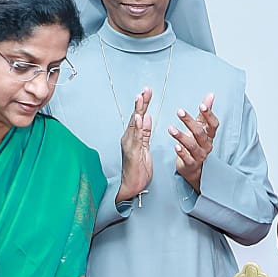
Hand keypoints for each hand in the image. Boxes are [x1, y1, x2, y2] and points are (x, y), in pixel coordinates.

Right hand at [115, 88, 153, 203]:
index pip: (139, 117)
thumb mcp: (144, 147)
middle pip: (136, 117)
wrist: (132, 186)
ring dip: (138, 111)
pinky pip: (136, 138)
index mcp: (134, 136)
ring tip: (140, 99)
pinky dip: (137, 127)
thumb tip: (147, 117)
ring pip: (134, 125)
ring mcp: (130, 145)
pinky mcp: (133, 152)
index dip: (143, 104)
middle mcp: (129, 138)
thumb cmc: (138, 169)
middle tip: (145, 90)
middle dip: (140, 103)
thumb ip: (145, 133)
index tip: (147, 92)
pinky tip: (140, 119)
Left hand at [172, 94, 218, 192]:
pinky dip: (181, 152)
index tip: (202, 105)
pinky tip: (175, 146)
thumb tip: (211, 95)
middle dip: (190, 122)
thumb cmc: (196, 143)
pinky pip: (187, 158)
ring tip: (170, 129)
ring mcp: (199, 155)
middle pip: (200, 133)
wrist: (193, 166)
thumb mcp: (201, 127)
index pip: (213, 124)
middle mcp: (207, 145)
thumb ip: (205, 113)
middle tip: (179, 112)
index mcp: (210, 135)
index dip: (209, 115)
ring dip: (181, 136)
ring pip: (192, 145)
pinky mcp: (191, 164)